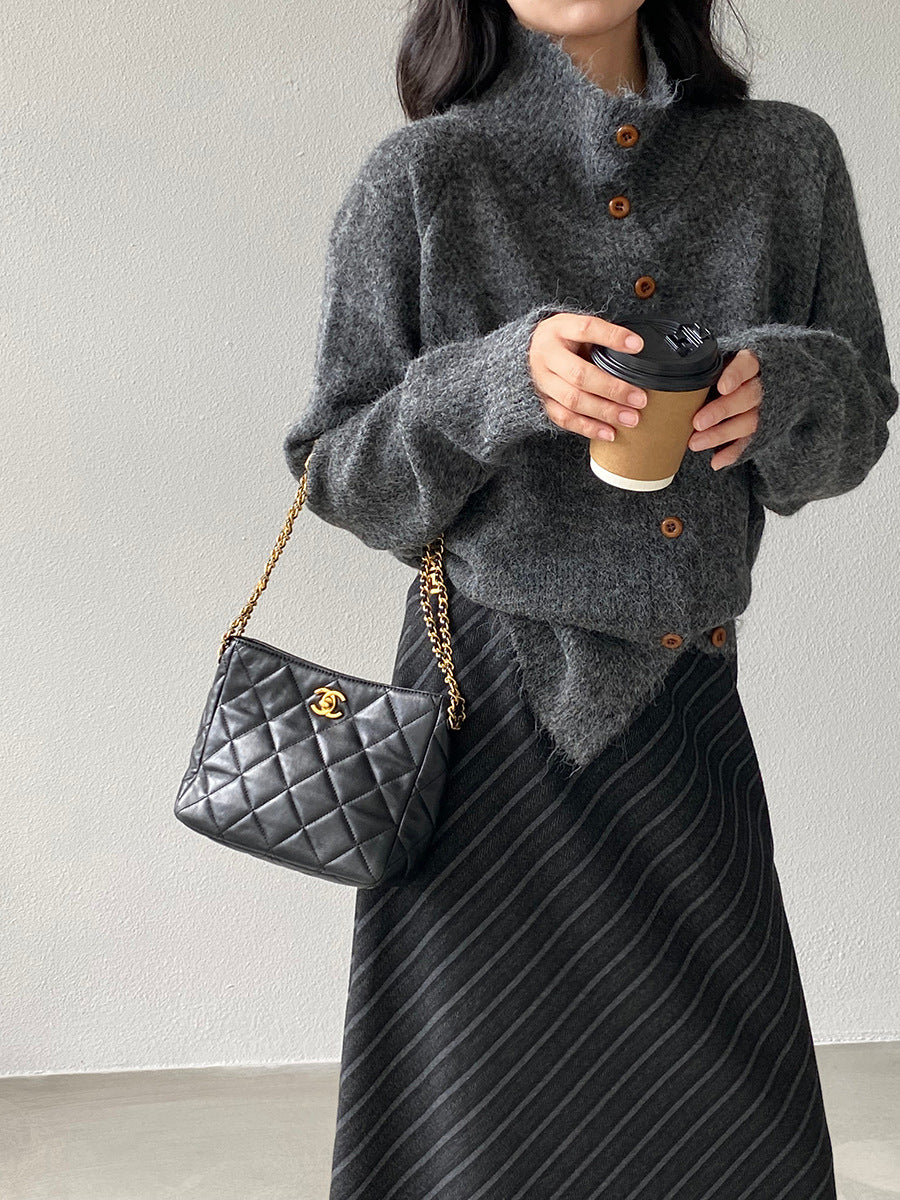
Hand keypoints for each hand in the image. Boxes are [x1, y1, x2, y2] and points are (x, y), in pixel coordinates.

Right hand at [527, 312, 648, 439]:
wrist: (532, 350)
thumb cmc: (564, 338)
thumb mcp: (578, 327)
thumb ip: (601, 338)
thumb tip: (636, 352)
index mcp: (559, 329)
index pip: (586, 329)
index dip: (612, 337)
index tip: (637, 346)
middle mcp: (547, 355)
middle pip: (579, 374)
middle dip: (613, 389)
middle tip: (639, 399)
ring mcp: (543, 380)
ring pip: (573, 400)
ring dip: (605, 412)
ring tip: (630, 418)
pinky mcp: (544, 401)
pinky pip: (565, 418)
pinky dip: (588, 427)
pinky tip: (609, 432)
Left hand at [688, 349, 761, 469]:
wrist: (733, 387)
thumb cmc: (713, 373)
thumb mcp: (708, 364)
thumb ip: (696, 368)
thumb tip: (663, 376)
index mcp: (747, 363)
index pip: (747, 365)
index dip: (736, 375)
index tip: (722, 387)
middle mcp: (756, 386)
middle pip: (748, 396)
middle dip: (722, 410)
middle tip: (697, 422)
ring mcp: (758, 409)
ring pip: (748, 421)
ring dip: (720, 434)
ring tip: (695, 443)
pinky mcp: (755, 431)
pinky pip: (747, 443)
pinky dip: (731, 454)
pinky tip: (715, 462)